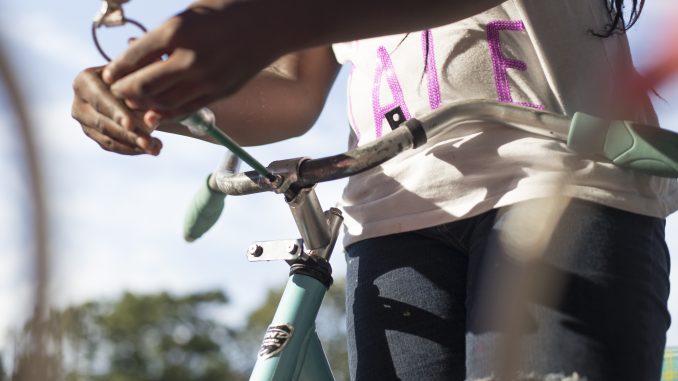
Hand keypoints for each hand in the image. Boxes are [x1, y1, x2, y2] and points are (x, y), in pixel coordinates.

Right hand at [72, 66, 161, 154]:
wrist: (131, 77)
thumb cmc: (138, 69)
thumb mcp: (139, 69)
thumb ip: (141, 85)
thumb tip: (150, 113)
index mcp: (84, 80)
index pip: (100, 99)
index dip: (116, 113)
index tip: (130, 125)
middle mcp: (79, 102)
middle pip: (103, 123)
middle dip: (129, 135)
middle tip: (150, 144)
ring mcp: (84, 121)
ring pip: (108, 139)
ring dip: (133, 146)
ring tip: (156, 149)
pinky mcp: (94, 134)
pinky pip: (112, 146)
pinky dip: (132, 149)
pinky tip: (153, 149)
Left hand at [102, 0, 283, 123]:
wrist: (269, 22)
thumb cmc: (225, 9)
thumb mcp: (187, 14)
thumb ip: (163, 37)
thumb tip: (135, 54)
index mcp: (175, 31)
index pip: (133, 58)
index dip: (116, 70)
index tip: (108, 75)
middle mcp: (189, 58)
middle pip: (143, 86)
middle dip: (125, 91)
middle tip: (118, 91)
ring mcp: (207, 79)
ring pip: (163, 103)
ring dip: (145, 104)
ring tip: (137, 100)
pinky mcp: (221, 92)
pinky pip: (186, 108)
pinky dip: (168, 111)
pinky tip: (159, 109)